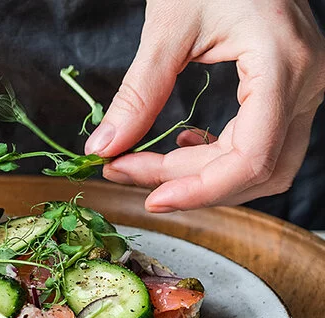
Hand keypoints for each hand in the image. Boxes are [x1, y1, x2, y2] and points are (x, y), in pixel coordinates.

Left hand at [84, 0, 324, 211]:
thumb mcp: (167, 27)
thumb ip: (137, 92)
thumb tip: (104, 147)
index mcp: (283, 66)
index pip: (252, 159)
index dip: (199, 190)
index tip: (150, 198)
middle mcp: (307, 84)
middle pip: (256, 170)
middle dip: (188, 182)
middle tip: (127, 171)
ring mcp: (305, 89)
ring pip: (263, 165)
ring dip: (202, 174)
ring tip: (147, 162)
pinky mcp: (290, 90)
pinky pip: (264, 143)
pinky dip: (219, 156)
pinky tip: (185, 144)